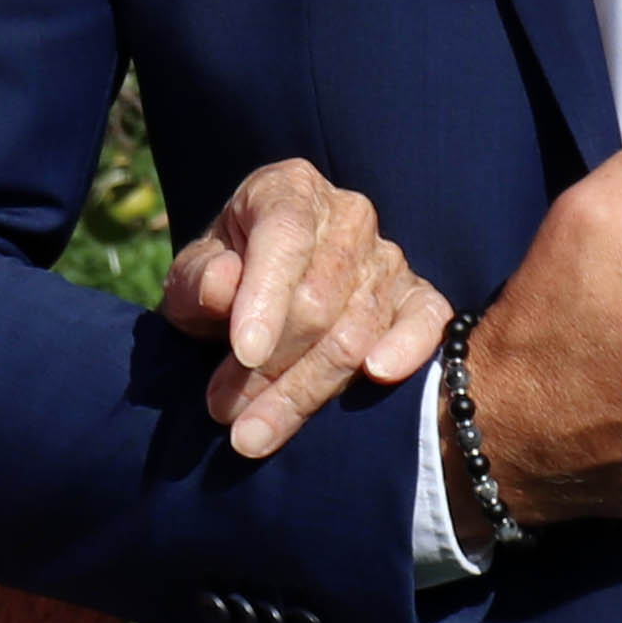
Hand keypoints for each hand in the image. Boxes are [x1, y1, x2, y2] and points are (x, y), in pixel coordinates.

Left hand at [158, 157, 450, 463]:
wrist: (264, 290)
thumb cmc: (225, 280)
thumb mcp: (193, 277)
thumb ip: (198, 280)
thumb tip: (221, 286)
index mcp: (289, 191)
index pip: (284, 238)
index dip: (265, 298)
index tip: (244, 353)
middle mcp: (348, 217)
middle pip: (318, 301)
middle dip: (270, 367)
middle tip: (225, 411)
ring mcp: (389, 258)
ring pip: (355, 332)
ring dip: (304, 391)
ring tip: (253, 431)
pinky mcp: (420, 296)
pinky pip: (428, 321)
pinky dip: (407, 349)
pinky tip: (378, 374)